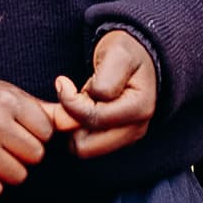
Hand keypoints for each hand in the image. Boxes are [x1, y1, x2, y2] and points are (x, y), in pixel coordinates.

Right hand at [0, 78, 63, 196]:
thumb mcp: (15, 98)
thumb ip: (49, 113)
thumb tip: (79, 122)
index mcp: (8, 102)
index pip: (46, 132)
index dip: (37, 133)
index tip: (21, 128)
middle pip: (35, 156)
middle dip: (27, 152)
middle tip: (9, 143)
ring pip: (17, 176)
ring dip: (11, 170)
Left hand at [53, 28, 161, 160]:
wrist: (139, 56)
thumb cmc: (127, 52)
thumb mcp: (117, 55)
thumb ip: (105, 81)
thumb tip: (90, 102)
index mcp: (139, 108)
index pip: (92, 119)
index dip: (70, 101)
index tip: (63, 81)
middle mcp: (136, 129)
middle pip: (86, 147)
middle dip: (71, 122)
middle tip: (72, 97)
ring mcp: (127, 137)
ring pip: (83, 149)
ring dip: (74, 126)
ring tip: (80, 101)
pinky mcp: (116, 139)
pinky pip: (86, 145)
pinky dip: (78, 129)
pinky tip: (84, 108)